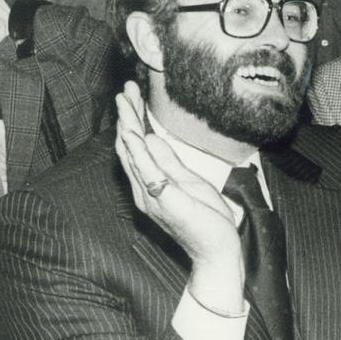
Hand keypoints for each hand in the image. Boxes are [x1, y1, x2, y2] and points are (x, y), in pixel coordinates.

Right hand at [113, 82, 239, 267]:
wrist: (216, 250)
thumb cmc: (205, 219)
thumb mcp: (188, 181)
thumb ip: (168, 162)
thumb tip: (153, 138)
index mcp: (151, 183)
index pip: (138, 146)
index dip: (134, 119)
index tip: (131, 96)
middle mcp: (144, 189)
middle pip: (130, 146)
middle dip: (127, 116)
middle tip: (125, 89)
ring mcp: (152, 195)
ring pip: (134, 154)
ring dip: (129, 125)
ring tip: (124, 101)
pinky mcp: (165, 200)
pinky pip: (147, 172)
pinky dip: (138, 152)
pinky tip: (132, 134)